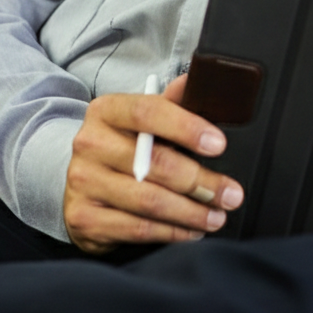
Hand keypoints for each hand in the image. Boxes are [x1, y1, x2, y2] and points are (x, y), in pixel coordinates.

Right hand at [64, 74, 243, 253]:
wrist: (81, 182)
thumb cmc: (122, 147)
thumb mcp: (141, 121)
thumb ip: (170, 103)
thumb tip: (198, 80)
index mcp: (106, 111)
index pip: (147, 112)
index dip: (186, 127)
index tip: (219, 144)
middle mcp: (90, 144)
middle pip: (154, 163)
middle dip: (201, 181)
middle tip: (231, 193)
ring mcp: (82, 182)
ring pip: (149, 201)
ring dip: (191, 212)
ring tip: (217, 216)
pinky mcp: (83, 218)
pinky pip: (137, 228)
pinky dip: (172, 232)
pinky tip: (192, 230)